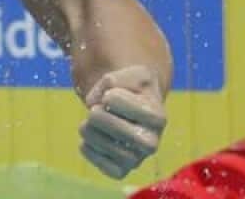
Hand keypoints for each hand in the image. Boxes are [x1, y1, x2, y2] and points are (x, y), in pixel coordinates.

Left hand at [79, 65, 165, 179]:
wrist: (135, 106)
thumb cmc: (132, 89)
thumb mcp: (128, 74)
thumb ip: (111, 80)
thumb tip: (93, 102)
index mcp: (157, 116)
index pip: (114, 101)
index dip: (107, 95)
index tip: (112, 96)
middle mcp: (152, 142)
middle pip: (111, 126)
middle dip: (95, 113)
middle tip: (96, 110)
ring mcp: (138, 159)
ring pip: (104, 146)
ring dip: (88, 130)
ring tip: (90, 123)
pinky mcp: (122, 170)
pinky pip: (101, 165)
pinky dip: (88, 149)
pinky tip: (89, 140)